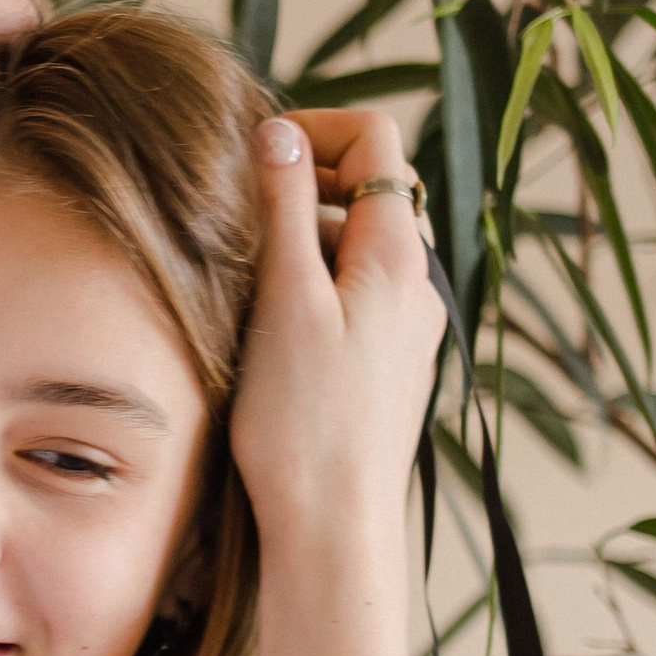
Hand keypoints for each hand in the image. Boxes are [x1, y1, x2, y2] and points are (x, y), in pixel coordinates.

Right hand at [225, 105, 440, 565]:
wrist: (334, 529)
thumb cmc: (305, 422)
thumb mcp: (284, 300)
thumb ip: (285, 207)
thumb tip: (279, 131)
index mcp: (397, 255)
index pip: (376, 139)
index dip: (315, 127)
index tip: (256, 156)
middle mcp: (416, 284)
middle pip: (369, 188)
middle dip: (305, 182)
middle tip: (239, 213)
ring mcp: (407, 326)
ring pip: (358, 245)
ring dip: (304, 238)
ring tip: (247, 274)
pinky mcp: (389, 364)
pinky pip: (357, 294)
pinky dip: (315, 284)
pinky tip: (270, 324)